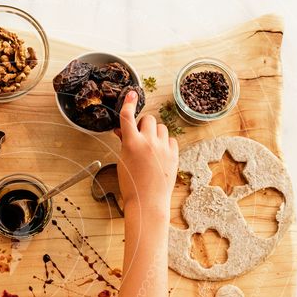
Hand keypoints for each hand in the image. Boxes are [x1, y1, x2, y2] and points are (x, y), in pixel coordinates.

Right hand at [113, 90, 178, 216]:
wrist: (148, 202)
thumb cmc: (132, 185)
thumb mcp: (123, 162)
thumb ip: (124, 143)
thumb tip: (123, 131)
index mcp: (132, 143)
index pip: (128, 117)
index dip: (129, 103)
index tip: (132, 94)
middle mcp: (149, 142)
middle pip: (148, 119)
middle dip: (143, 125)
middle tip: (140, 136)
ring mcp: (163, 148)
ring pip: (161, 128)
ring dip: (155, 132)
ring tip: (150, 146)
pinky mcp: (174, 154)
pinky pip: (171, 139)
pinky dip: (165, 143)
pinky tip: (160, 153)